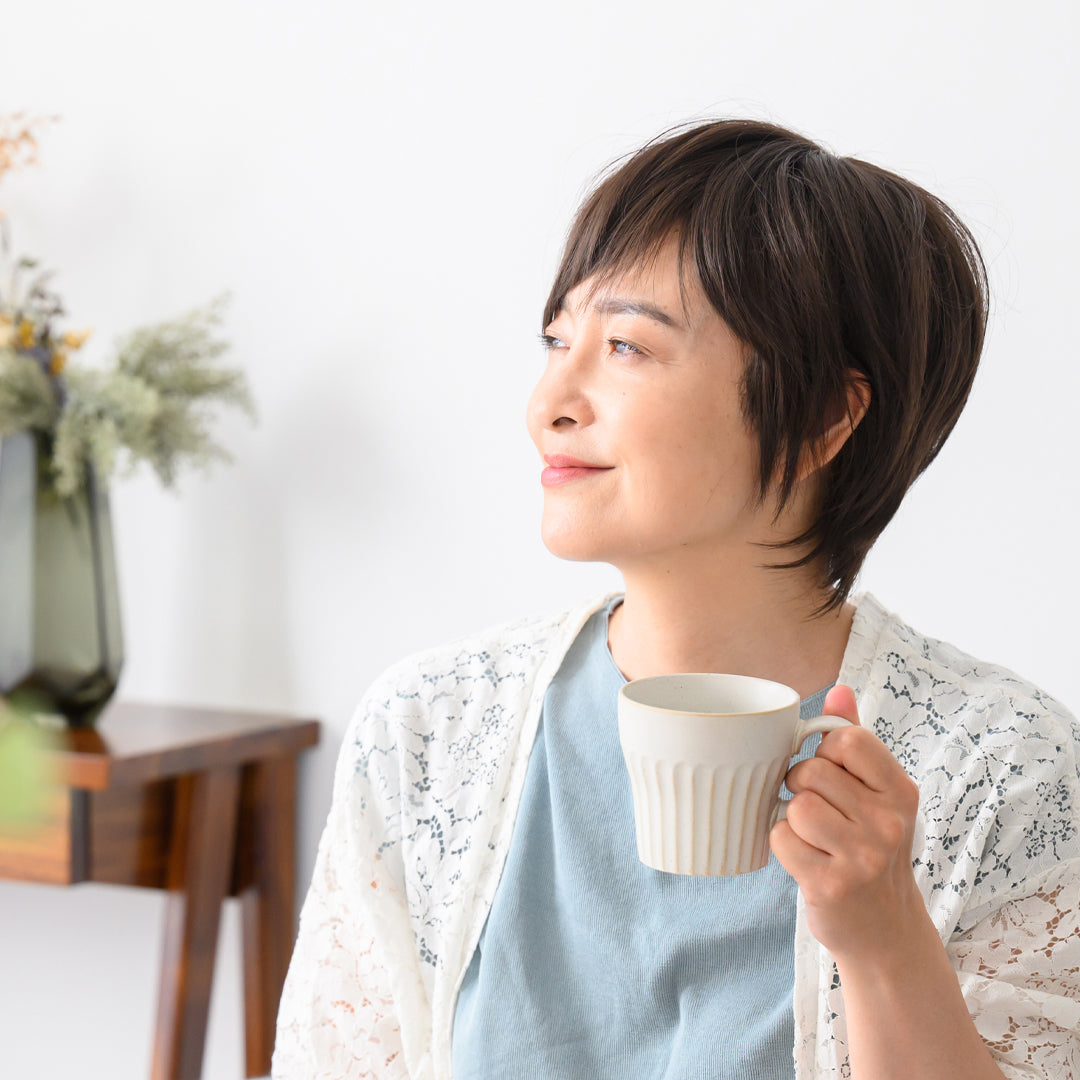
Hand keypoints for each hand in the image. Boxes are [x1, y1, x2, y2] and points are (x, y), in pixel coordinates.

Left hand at [769, 684, 925, 963]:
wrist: (885, 933)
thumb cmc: (871, 850)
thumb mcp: (876, 795)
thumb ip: (856, 741)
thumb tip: (839, 688)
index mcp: (900, 791)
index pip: (847, 739)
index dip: (824, 751)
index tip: (829, 773)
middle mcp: (889, 823)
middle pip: (813, 771)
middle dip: (802, 786)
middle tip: (817, 811)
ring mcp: (863, 857)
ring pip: (796, 805)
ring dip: (791, 818)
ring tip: (812, 837)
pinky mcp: (831, 885)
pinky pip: (781, 838)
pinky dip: (782, 846)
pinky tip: (805, 860)